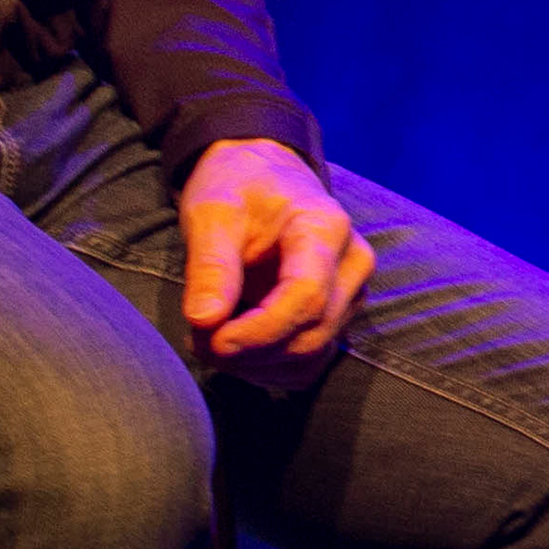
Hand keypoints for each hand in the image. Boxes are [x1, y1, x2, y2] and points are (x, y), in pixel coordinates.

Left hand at [176, 136, 375, 390]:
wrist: (263, 178)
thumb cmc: (238, 188)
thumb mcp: (213, 211)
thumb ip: (210, 264)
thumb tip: (204, 320)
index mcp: (326, 228)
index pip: (308, 295)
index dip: (260, 330)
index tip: (211, 338)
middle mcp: (352, 264)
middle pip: (311, 334)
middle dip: (248, 351)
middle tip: (196, 338)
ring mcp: (350, 294)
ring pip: (310, 357)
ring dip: (254, 366)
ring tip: (209, 340)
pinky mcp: (338, 318)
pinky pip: (309, 366)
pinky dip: (267, 370)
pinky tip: (235, 347)